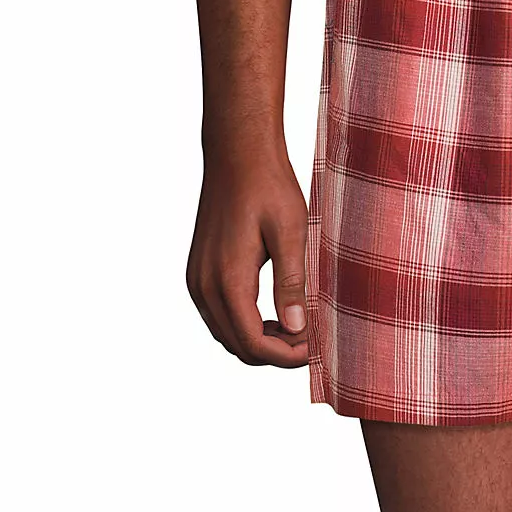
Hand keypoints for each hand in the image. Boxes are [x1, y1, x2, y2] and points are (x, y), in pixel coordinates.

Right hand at [184, 152, 311, 367]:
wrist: (238, 155)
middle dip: (275, 353)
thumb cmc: (269, 187)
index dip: (286, 357)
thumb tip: (297, 330)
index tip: (315, 349)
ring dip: (259, 341)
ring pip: (226, 335)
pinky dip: (244, 326)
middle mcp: (204, 285)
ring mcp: (197, 280)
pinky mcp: (198, 272)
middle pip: (237, 346)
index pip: (253, 343)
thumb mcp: (291, 234)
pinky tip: (273, 314)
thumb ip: (291, 284)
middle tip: (309, 341)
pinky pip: (218, 317)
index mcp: (228, 280)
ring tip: (295, 328)